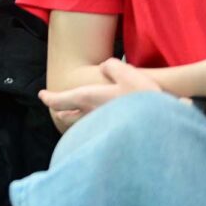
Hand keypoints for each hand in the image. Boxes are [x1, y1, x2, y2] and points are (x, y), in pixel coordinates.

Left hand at [40, 57, 160, 128]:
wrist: (163, 129)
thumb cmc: (142, 98)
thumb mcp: (126, 73)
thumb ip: (111, 66)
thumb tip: (106, 69)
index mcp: (88, 99)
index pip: (61, 100)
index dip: (50, 98)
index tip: (42, 96)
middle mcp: (92, 117)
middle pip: (71, 118)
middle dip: (65, 113)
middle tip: (58, 112)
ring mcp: (104, 130)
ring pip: (86, 126)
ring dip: (81, 122)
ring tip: (77, 120)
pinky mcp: (117, 139)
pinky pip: (102, 133)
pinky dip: (99, 130)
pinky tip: (106, 129)